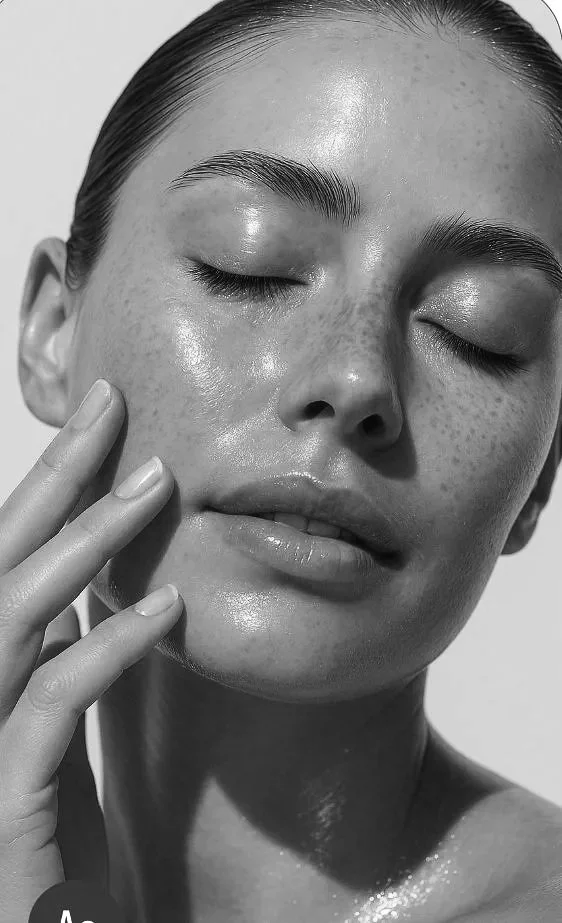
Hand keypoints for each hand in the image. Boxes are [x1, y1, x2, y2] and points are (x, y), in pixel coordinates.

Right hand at [0, 379, 182, 920]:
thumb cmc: (42, 840)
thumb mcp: (50, 733)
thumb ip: (60, 659)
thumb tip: (87, 588)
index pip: (10, 556)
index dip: (49, 483)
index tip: (100, 421)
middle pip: (1, 561)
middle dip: (54, 477)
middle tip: (109, 406)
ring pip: (15, 613)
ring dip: (86, 543)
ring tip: (153, 484)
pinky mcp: (1, 798)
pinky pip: (51, 705)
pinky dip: (106, 650)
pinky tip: (164, 610)